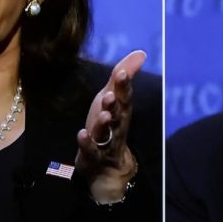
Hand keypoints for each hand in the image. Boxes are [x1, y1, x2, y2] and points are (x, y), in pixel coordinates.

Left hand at [76, 50, 145, 203]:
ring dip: (104, 124)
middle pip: (117, 116)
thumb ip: (123, 77)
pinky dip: (87, 144)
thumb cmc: (109, 127)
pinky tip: (81, 134)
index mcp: (121, 113)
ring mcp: (104, 144)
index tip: (122, 73)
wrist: (108, 168)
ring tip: (103, 114)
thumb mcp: (113, 100)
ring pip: (106, 134)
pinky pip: (90, 151)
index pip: (124, 98)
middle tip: (110, 95)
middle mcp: (115, 128)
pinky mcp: (91, 158)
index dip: (123, 86)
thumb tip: (141, 52)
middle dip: (115, 105)